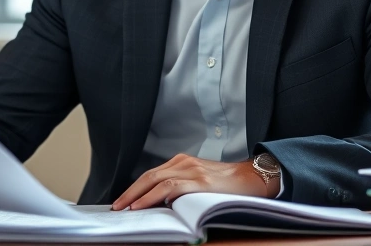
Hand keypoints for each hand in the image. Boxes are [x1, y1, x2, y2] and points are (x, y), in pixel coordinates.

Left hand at [111, 154, 274, 210]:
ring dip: (139, 195)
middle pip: (149, 176)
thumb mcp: (200, 181)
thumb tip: (160, 204)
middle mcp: (184, 162)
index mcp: (182, 162)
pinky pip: (173, 187)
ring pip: (157, 180)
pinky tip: (147, 204)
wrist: (254, 177)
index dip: (134, 188)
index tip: (122, 201)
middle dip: (130, 192)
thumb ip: (181, 187)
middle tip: (116, 206)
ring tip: (127, 208)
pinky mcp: (201, 181)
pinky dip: (156, 196)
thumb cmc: (228, 183)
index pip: (151, 174)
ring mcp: (192, 170)